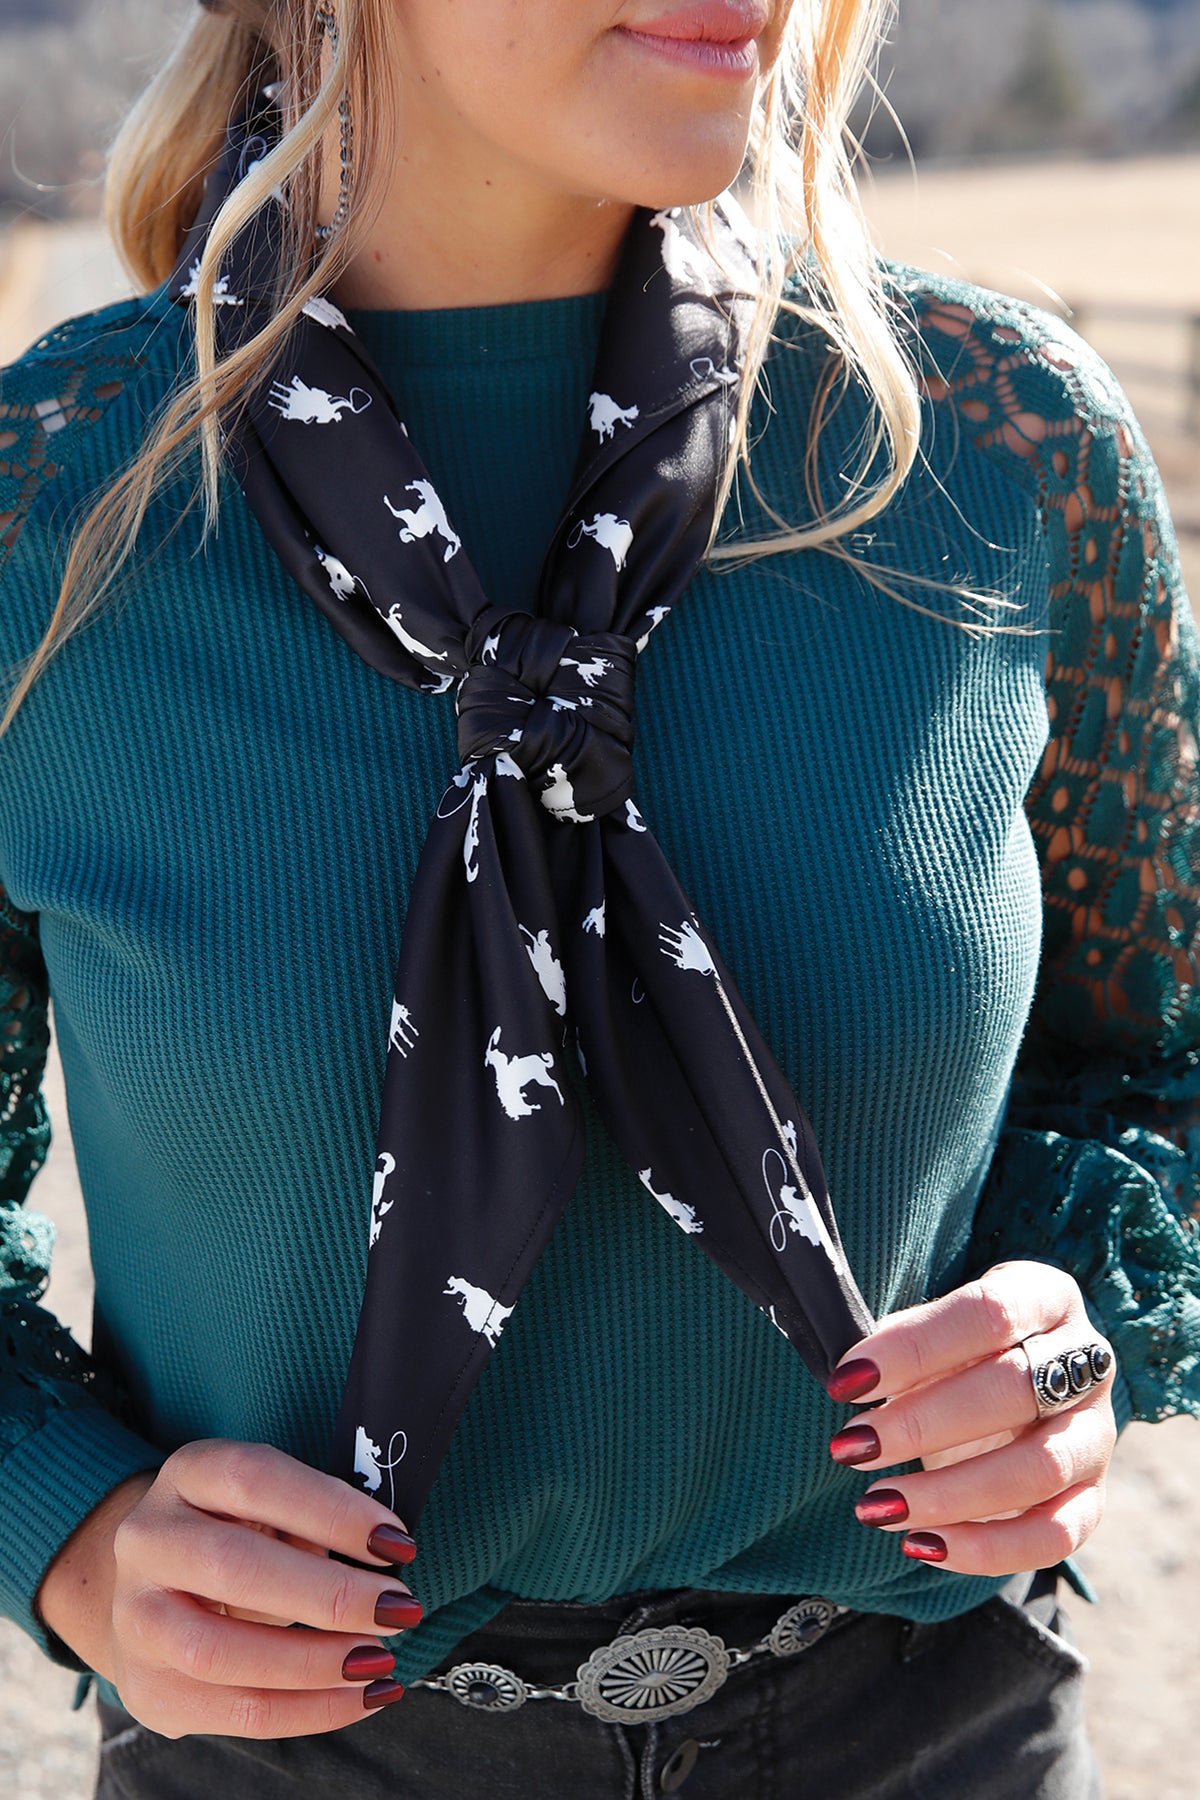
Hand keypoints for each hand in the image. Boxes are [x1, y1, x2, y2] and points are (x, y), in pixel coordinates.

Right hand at [36, 1439, 419, 1737]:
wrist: (152, 1587)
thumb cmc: (237, 1533)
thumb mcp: (267, 1504)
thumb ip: (310, 1521)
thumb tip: (381, 1556)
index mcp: (188, 1474)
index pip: (255, 1480)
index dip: (330, 1510)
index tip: (395, 1542)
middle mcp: (148, 1540)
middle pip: (234, 1567)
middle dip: (328, 1594)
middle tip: (397, 1608)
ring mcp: (135, 1618)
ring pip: (220, 1651)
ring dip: (314, 1662)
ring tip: (378, 1660)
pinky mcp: (148, 1688)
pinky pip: (232, 1711)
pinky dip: (307, 1710)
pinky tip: (358, 1696)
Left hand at [826, 1261, 1116, 1574]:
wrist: (1009, 1387)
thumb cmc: (956, 1349)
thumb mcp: (933, 1326)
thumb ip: (902, 1342)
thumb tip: (854, 1378)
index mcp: (1047, 1296)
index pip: (988, 1312)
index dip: (914, 1347)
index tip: (847, 1381)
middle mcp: (1087, 1361)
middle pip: (1014, 1390)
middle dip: (921, 1423)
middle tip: (852, 1446)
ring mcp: (1098, 1433)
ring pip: (1039, 1469)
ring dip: (949, 1494)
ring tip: (877, 1505)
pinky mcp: (1094, 1497)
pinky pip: (1054, 1535)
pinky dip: (985, 1549)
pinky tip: (921, 1543)